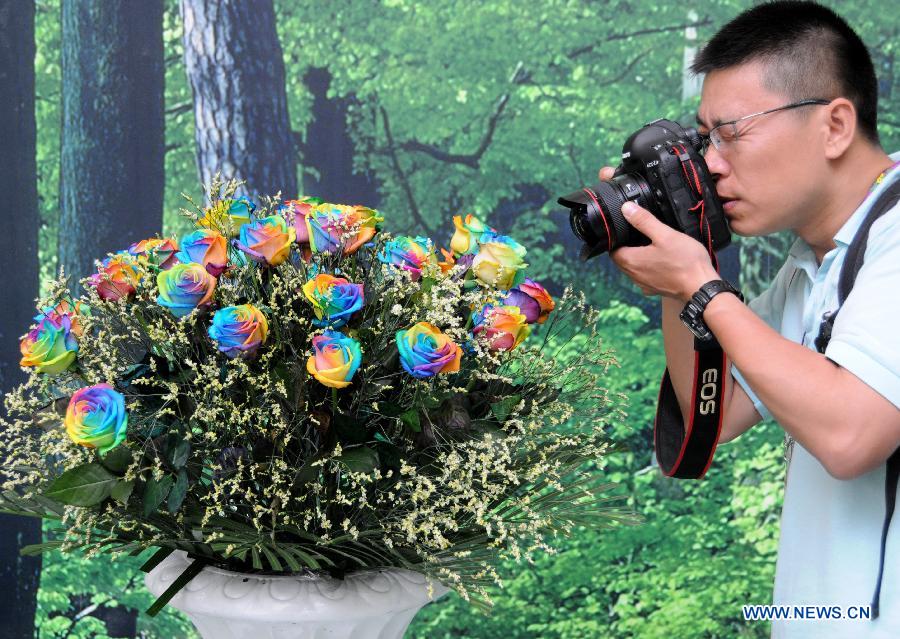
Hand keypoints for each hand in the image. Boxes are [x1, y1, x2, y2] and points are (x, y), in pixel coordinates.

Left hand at [602, 193, 717, 302]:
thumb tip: (626, 209)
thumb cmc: (685, 261)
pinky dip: (649, 268)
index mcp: (631, 261)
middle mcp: (634, 275)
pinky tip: (661, 261)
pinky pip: (645, 277)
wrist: (702, 287)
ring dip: (638, 258)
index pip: (612, 249)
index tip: (626, 230)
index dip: (617, 239)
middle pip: (621, 259)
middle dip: (627, 247)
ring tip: (651, 246)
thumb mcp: (665, 234)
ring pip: (633, 268)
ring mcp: (644, 285)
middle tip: (639, 235)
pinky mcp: (655, 289)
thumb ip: (644, 221)